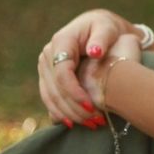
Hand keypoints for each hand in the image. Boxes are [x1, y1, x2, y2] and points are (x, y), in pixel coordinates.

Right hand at [38, 9, 132, 126]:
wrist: (97, 28)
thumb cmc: (106, 28)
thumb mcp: (108, 29)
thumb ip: (102, 39)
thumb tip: (94, 52)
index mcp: (61, 41)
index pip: (62, 73)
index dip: (74, 92)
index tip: (91, 107)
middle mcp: (48, 54)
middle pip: (54, 88)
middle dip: (73, 108)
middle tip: (95, 122)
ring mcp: (45, 66)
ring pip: (50, 96)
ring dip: (68, 114)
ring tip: (90, 125)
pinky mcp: (47, 77)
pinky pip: (49, 98)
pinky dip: (61, 113)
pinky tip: (75, 124)